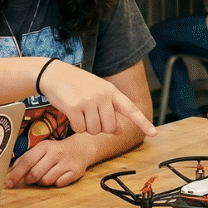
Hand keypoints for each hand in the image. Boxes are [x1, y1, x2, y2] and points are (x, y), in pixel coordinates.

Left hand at [6, 136, 91, 187]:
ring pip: (46, 181)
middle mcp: (56, 153)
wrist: (81, 149)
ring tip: (45, 175)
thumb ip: (26, 158)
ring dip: (42, 182)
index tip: (9, 183)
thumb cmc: (56, 151)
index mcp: (45, 146)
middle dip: (29, 179)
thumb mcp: (41, 149)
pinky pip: (59, 184)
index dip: (16, 174)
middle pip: (35, 173)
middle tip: (30, 178)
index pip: (27, 161)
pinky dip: (55, 183)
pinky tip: (57, 176)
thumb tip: (12, 171)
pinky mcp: (75, 172)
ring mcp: (67, 163)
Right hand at [37, 60, 155, 138]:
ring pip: (94, 130)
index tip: (154, 133)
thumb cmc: (77, 85)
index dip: (142, 122)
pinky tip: (71, 114)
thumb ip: (110, 110)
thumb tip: (120, 131)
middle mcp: (102, 95)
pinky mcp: (74, 107)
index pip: (130, 108)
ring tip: (80, 112)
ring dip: (86, 127)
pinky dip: (75, 127)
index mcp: (111, 90)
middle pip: (109, 128)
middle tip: (90, 116)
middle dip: (100, 128)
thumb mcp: (97, 93)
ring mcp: (88, 101)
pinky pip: (80, 129)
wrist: (54, 74)